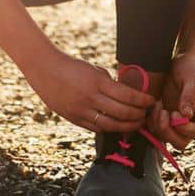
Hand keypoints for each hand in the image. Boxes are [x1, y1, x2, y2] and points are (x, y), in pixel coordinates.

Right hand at [25, 45, 154, 136]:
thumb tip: (127, 96)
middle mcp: (89, 98)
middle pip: (121, 113)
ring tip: (136, 124)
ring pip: (110, 125)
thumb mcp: (94, 70)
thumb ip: (109, 84)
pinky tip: (118, 126)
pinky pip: (96, 128)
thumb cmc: (72, 66)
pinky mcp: (73, 118)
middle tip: (145, 114)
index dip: (142, 101)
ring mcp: (80, 110)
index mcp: (97, 82)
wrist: (44, 69)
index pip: (127, 95)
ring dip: (127, 126)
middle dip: (138, 116)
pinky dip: (110, 128)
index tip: (150, 101)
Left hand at [147, 52, 194, 150]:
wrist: (180, 62)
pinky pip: (155, 131)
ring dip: (158, 125)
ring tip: (158, 104)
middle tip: (163, 113)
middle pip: (181, 143)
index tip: (175, 113)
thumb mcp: (192, 78)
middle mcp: (190, 122)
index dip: (185, 129)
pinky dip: (151, 122)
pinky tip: (154, 105)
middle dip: (168, 132)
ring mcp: (176, 122)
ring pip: (166, 139)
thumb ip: (189, 96)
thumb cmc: (190, 68)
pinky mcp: (163, 119)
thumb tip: (186, 115)